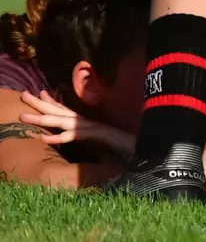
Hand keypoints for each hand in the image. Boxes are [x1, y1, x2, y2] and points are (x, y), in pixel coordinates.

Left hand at [18, 90, 134, 158]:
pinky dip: (59, 137)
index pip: (68, 110)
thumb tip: (90, 137)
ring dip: (42, 118)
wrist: (147, 149)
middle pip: (61, 111)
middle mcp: (89, 122)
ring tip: (23, 116)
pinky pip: (74, 136)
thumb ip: (97, 139)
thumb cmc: (128, 148)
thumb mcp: (106, 144)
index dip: (52, 101)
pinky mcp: (96, 135)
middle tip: (23, 94)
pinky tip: (44, 138)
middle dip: (40, 103)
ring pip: (63, 121)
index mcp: (89, 124)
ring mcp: (92, 127)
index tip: (39, 91)